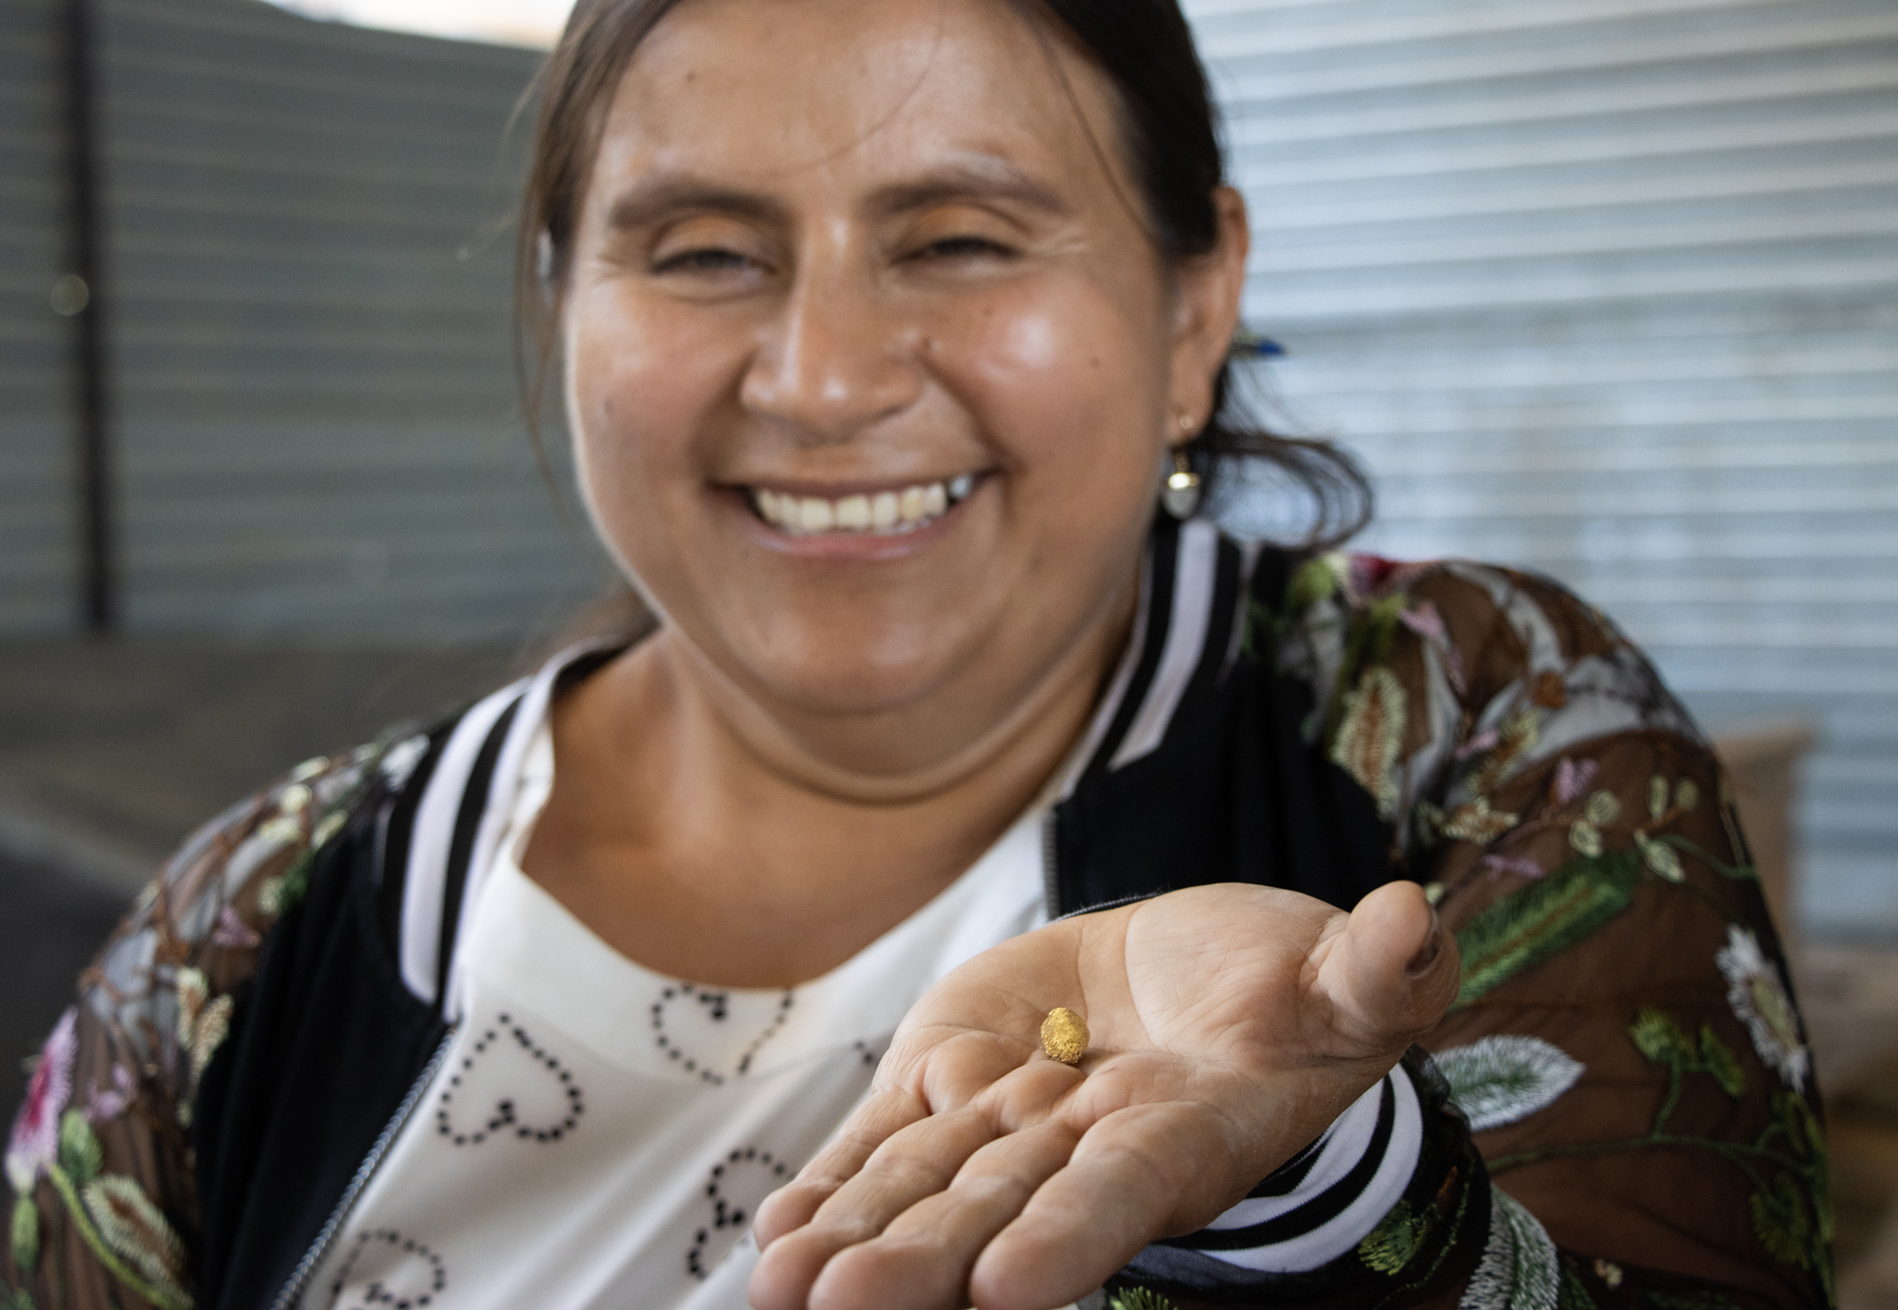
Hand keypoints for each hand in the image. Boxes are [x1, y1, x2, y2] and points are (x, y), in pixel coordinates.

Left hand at [749, 879, 1455, 1309]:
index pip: (1124, 1190)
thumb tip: (1416, 919)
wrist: (1196, 974)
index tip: (1010, 1287)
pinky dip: (832, 1183)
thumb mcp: (1346, 981)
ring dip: (851, 1235)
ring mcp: (1011, 1119)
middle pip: (996, 1208)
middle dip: (920, 1258)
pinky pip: (883, 1141)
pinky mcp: (952, 1077)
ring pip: (922, 1182)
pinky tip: (774, 1234)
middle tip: (844, 1306)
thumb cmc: (1291, 993)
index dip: (1072, 1236)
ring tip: (775, 1287)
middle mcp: (1084, 1148)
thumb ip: (1374, 972)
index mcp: (1186, 1134)